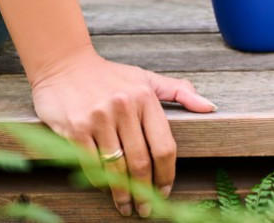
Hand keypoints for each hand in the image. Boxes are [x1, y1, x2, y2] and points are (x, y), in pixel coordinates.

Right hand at [29, 47, 215, 216]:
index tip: (165, 191)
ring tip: (126, 206)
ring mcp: (99, 118)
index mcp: (146, 97)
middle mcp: (124, 107)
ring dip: (122, 193)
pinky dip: (99, 181)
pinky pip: (91, 164)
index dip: (167, 175)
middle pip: (141, 162)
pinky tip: (104, 188)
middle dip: (145, 192)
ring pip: (116, 168)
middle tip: (145, 209)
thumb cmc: (109, 75)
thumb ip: (178, 92)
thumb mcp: (145, 78)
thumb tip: (210, 107)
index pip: (164, 146)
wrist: (63, 64)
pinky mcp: (75, 128)